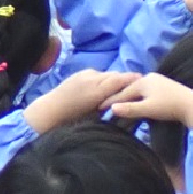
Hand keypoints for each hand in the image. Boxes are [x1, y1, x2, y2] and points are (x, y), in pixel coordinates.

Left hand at [24, 69, 139, 133]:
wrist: (48, 112)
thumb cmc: (72, 120)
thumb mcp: (94, 116)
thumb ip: (108, 105)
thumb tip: (121, 102)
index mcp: (98, 89)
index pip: (121, 79)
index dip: (133, 79)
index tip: (143, 81)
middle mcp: (93, 77)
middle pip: (115, 75)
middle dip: (124, 79)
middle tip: (134, 86)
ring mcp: (85, 73)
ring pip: (106, 74)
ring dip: (113, 79)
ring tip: (119, 89)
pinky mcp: (79, 73)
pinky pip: (96, 74)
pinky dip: (103, 79)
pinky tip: (103, 88)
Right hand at [105, 72, 192, 129]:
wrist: (191, 104)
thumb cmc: (168, 107)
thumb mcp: (148, 109)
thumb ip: (130, 109)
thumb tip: (111, 108)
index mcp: (142, 82)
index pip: (122, 93)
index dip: (110, 101)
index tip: (99, 108)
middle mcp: (148, 77)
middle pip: (129, 89)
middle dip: (118, 97)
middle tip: (105, 105)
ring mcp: (157, 79)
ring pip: (137, 89)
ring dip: (128, 96)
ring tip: (119, 103)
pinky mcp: (164, 84)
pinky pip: (145, 89)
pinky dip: (137, 95)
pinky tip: (137, 99)